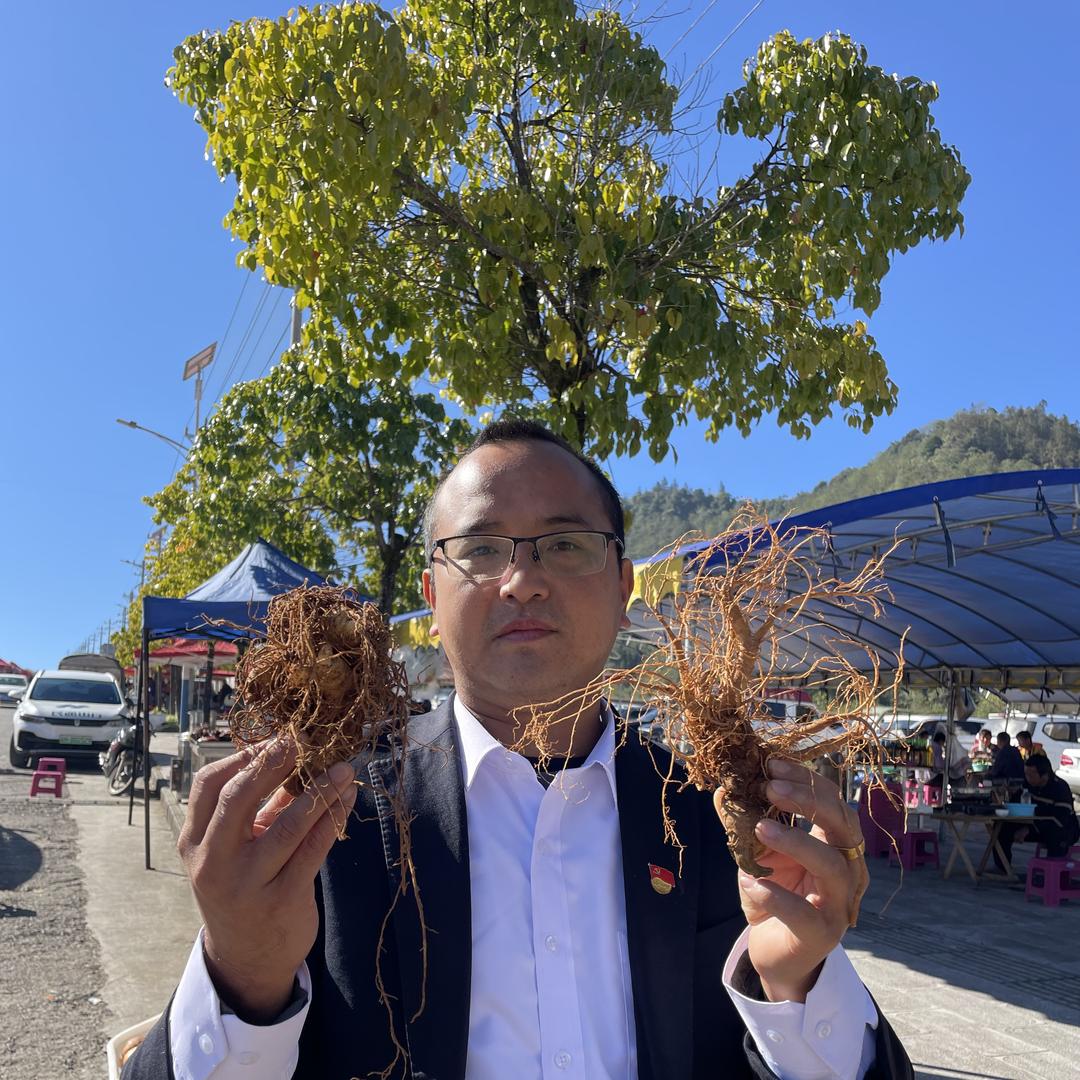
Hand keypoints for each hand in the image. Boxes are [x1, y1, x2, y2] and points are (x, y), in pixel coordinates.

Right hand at [178, 737, 357, 1021]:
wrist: (247, 960)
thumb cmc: (243, 887)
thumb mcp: (235, 850)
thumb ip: (258, 809)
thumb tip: (293, 758)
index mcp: (195, 843)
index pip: (208, 786)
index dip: (242, 756)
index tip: (275, 739)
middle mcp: (214, 863)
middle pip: (238, 798)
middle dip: (272, 763)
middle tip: (302, 740)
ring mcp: (246, 884)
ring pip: (285, 826)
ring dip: (318, 791)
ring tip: (343, 768)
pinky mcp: (281, 901)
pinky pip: (312, 851)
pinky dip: (332, 820)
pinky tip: (346, 800)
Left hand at [715, 758, 866, 1003]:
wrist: (775, 949)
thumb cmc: (774, 893)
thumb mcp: (757, 851)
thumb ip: (744, 820)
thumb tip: (724, 786)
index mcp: (835, 842)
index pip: (832, 800)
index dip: (806, 779)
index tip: (772, 765)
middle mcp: (847, 868)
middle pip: (843, 824)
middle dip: (807, 800)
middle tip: (769, 787)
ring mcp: (839, 902)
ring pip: (830, 865)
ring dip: (795, 841)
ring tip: (760, 827)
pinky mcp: (823, 933)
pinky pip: (803, 912)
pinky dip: (776, 894)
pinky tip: (750, 882)